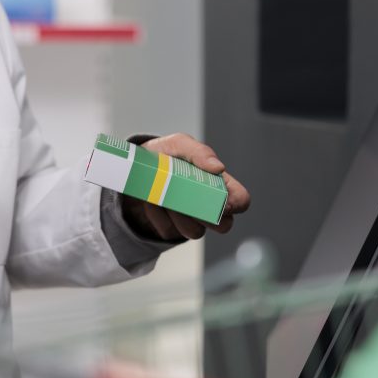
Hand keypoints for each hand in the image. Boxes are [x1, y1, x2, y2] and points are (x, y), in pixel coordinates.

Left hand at [120, 133, 249, 240]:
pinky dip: (158, 216)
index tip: (218, 197)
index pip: (242, 201)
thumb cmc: (165, 154)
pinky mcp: (171, 229)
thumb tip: (218, 167)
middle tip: (186, 198)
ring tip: (163, 195)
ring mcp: (192, 220)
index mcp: (218, 183)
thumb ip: (199, 152)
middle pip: (224, 226)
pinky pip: (169, 232)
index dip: (235, 204)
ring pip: (196, 233)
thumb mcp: (179, 144)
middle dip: (204, 214)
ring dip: (178, 215)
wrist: (135, 168)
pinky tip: (152, 201)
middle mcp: (209, 206)